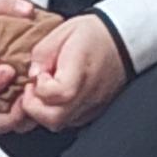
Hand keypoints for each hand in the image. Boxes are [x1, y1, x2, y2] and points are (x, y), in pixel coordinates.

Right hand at [0, 0, 39, 135]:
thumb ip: (4, 4)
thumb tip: (25, 9)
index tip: (7, 70)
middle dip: (6, 102)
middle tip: (24, 89)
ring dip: (15, 117)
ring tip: (32, 105)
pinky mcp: (6, 102)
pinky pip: (12, 120)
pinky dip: (24, 118)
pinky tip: (37, 108)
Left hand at [20, 13, 127, 133]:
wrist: (123, 42)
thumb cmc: (94, 35)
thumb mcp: (62, 31)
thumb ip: (42, 54)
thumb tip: (32, 76)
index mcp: (80, 71)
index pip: (57, 94)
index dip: (40, 87)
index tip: (39, 75)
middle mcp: (88, 94)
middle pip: (54, 119)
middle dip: (34, 107)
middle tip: (33, 88)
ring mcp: (93, 106)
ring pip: (60, 125)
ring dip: (44, 112)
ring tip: (44, 91)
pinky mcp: (94, 112)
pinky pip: (70, 121)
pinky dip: (57, 113)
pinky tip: (56, 97)